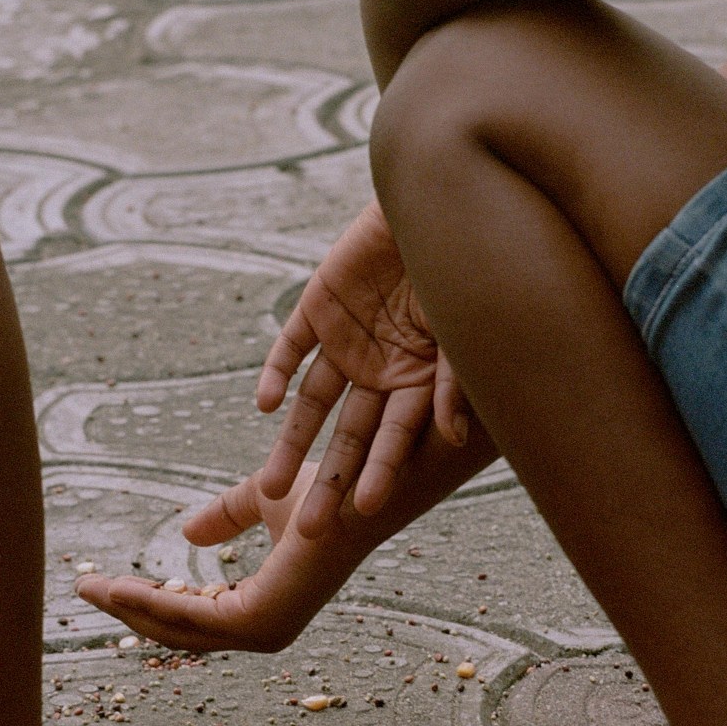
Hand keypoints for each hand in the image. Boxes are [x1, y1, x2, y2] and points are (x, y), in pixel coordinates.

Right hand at [75, 466, 342, 653]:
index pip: (189, 614)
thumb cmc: (325, 491)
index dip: (144, 599)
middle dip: (127, 610)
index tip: (103, 581)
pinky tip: (123, 587)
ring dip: (131, 608)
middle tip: (84, 589)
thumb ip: (227, 516)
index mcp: (259, 607)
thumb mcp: (261, 498)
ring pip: (179, 628)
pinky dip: (155, 602)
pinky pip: (195, 617)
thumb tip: (187, 530)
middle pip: (176, 630)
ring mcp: (262, 630)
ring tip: (92, 587)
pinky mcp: (262, 620)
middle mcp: (260, 629)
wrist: (361, 489)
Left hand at [257, 202, 468, 533]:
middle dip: (331, 478)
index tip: (364, 513)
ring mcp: (346, 338)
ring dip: (291, 439)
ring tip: (269, 487)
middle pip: (349, 433)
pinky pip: (290, 347)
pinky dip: (276, 373)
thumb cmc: (461, 264)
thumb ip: (455, 378)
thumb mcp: (463, 327)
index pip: (395, 438)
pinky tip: (263, 405)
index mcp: (418, 378)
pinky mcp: (318, 304)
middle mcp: (381, 367)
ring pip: (311, 402)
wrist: (434, 198)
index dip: (380, 472)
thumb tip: (455, 435)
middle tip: (307, 528)